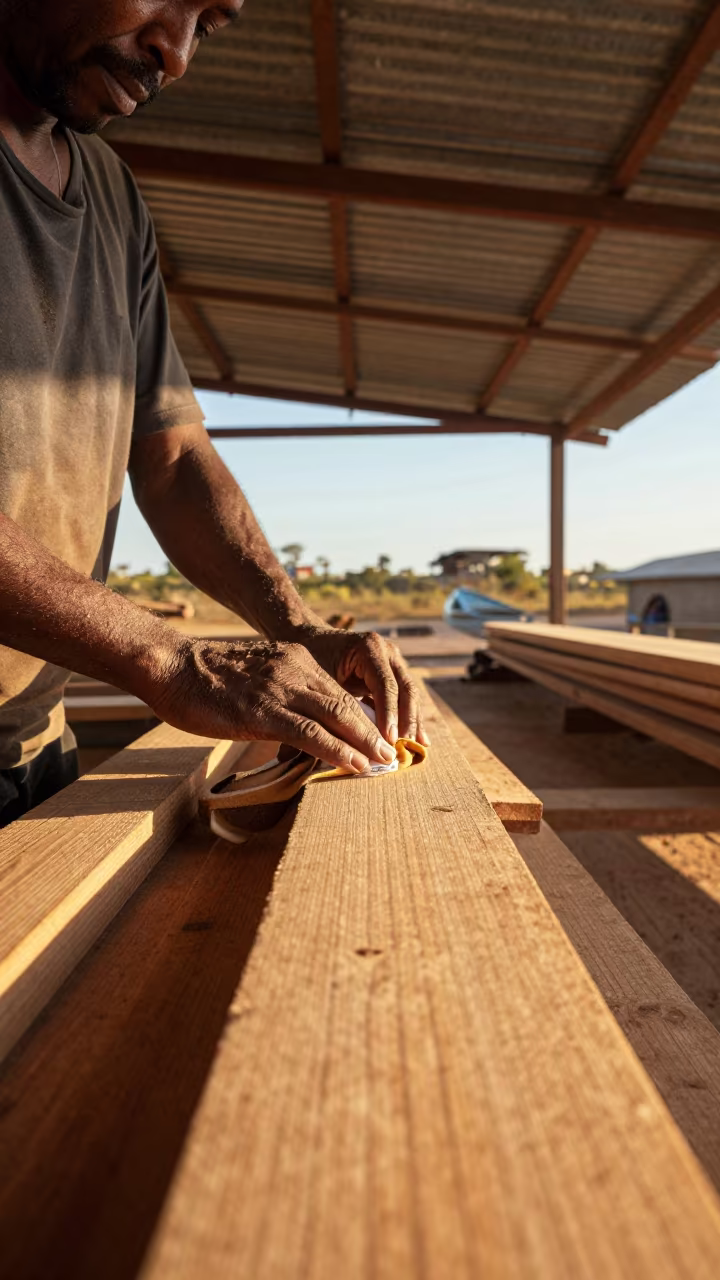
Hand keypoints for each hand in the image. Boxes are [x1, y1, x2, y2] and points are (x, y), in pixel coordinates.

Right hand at [140, 637, 397, 772]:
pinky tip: (354, 764)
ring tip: (384, 763)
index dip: (361, 716)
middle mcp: (294, 670)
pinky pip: (310, 732)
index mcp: (293, 660)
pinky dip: (337, 750)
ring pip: (336, 716)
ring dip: (365, 743)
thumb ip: (278, 693)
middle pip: (346, 702)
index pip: (337, 690)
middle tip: (393, 754)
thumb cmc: (203, 678)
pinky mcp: (262, 712)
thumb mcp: (252, 678)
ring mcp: (279, 690)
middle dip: (373, 730)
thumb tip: (293, 723)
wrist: (170, 666)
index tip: (377, 737)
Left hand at [294, 628, 429, 746]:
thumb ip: (332, 705)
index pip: (385, 684)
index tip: (388, 740)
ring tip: (416, 748)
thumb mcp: (318, 679)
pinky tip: (417, 740)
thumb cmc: (311, 658)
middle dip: (407, 720)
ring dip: (413, 721)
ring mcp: (393, 661)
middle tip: (403, 748)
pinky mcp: (393, 674)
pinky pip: (405, 697)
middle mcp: (387, 651)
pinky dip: (409, 718)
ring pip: (410, 694)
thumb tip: (331, 743)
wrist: (313, 640)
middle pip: (405, 688)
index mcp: (369, 647)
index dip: (389, 714)